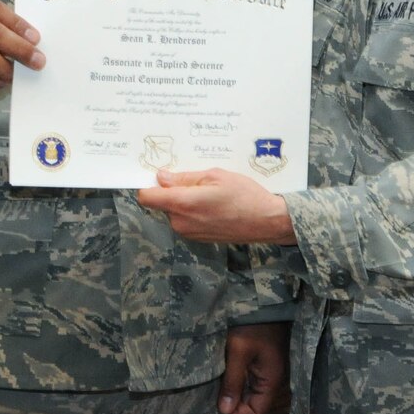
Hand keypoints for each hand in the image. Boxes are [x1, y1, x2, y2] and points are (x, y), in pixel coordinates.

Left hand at [136, 168, 295, 243]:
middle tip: (197, 180)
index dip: (148, 185)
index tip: (157, 176)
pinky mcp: (198, 238)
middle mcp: (181, 222)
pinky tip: (214, 205)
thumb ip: (185, 178)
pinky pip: (186, 220)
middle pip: (162, 203)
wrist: (266, 222)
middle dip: (172, 191)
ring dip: (184, 201)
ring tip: (210, 192)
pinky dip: (193, 211)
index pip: (147, 197)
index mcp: (183, 204)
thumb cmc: (244, 195)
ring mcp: (189, 233)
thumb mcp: (215, 176)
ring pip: (174, 211)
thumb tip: (161, 177)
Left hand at [220, 321, 289, 413]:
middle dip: (232, 402)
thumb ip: (233, 381)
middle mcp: (270, 378)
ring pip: (248, 390)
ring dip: (232, 389)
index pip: (257, 412)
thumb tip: (225, 411)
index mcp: (271, 379)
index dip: (237, 413)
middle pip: (252, 403)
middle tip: (212, 393)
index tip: (218, 405)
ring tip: (214, 383)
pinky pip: (246, 378)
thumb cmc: (252, 323)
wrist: (261, 298)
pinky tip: (221, 372)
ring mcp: (265, 368)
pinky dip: (234, 378)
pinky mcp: (258, 359)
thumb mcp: (239, 351)